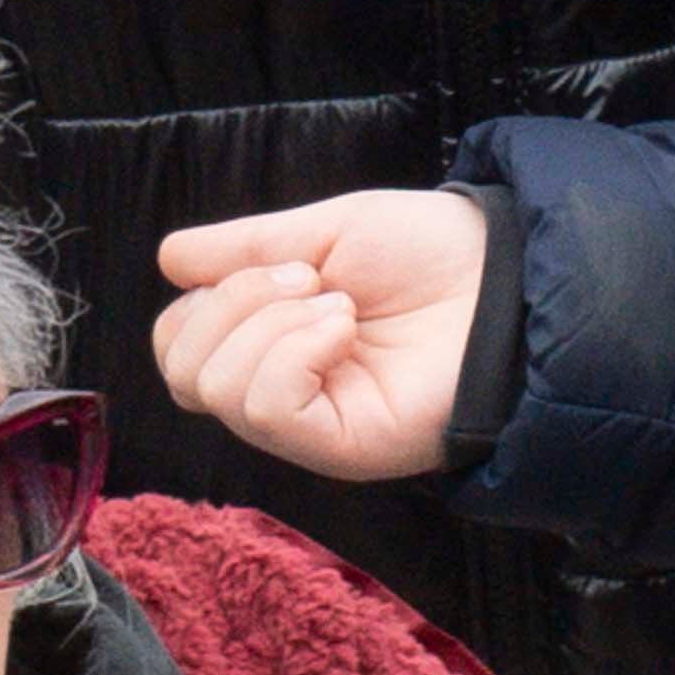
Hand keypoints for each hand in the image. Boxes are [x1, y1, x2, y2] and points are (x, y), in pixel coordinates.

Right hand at [151, 190, 491, 479]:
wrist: (504, 276)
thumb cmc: (432, 254)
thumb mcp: (326, 229)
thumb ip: (247, 247)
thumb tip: (170, 257)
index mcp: (271, 340)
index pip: (181, 342)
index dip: (205, 299)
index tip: (283, 262)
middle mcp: (280, 387)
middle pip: (183, 371)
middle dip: (231, 304)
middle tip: (311, 279)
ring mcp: (306, 422)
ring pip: (216, 389)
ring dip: (269, 325)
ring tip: (339, 307)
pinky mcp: (335, 444)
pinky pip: (265, 408)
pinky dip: (292, 353)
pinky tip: (343, 330)